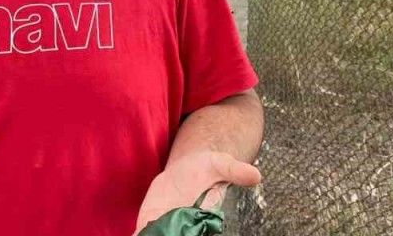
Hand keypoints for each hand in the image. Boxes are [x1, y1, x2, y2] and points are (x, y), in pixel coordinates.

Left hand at [134, 150, 260, 233]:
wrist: (184, 168)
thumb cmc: (206, 167)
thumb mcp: (220, 164)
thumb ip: (235, 170)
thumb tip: (256, 176)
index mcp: (205, 216)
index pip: (201, 229)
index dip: (193, 229)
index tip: (188, 225)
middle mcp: (187, 225)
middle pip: (180, 233)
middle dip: (173, 233)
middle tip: (166, 228)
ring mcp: (168, 224)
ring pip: (161, 235)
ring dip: (156, 235)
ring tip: (147, 232)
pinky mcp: (151, 220)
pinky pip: (144, 232)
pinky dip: (140, 235)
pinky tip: (136, 234)